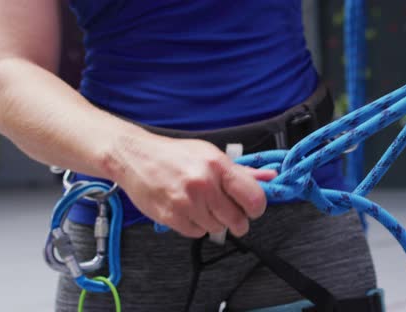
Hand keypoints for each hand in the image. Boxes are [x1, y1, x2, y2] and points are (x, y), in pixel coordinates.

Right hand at [109, 134, 276, 237]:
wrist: (135, 157)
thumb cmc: (175, 155)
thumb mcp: (211, 155)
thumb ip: (241, 171)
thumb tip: (270, 177)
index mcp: (218, 165)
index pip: (254, 198)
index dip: (257, 208)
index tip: (251, 208)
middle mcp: (204, 184)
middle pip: (237, 220)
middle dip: (237, 220)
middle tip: (227, 211)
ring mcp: (187, 202)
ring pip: (217, 228)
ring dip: (214, 221)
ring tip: (202, 205)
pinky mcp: (171, 216)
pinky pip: (197, 233)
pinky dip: (196, 226)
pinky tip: (188, 210)